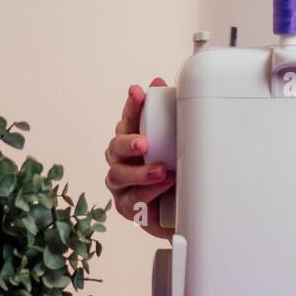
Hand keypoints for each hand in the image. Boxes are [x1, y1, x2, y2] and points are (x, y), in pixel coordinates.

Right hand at [104, 78, 173, 241]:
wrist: (180, 211)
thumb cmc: (174, 172)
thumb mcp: (178, 144)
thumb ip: (171, 116)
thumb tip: (160, 84)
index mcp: (132, 141)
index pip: (129, 119)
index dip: (132, 105)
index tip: (137, 91)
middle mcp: (121, 161)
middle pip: (115, 147)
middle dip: (128, 142)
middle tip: (144, 143)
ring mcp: (121, 185)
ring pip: (118, 175)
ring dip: (140, 173)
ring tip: (161, 171)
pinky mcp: (127, 207)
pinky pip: (132, 200)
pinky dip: (148, 192)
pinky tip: (164, 187)